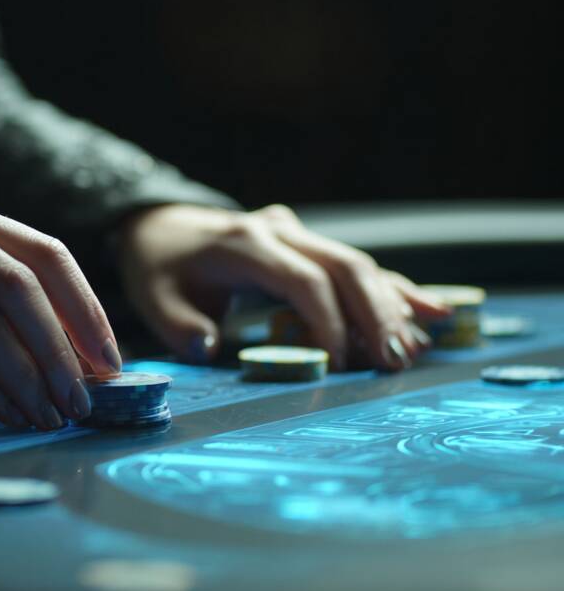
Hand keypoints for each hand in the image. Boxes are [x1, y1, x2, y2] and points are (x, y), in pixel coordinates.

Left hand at [116, 203, 450, 370]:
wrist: (161, 225)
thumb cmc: (160, 267)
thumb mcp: (153, 297)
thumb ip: (178, 326)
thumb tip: (207, 348)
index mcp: (244, 243)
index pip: (301, 279)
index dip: (326, 322)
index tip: (337, 365)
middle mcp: (279, 230)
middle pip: (343, 266)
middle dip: (375, 313)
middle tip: (395, 361)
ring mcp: (299, 234)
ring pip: (358, 265)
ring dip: (391, 306)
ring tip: (413, 351)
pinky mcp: (310, 245)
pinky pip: (358, 268)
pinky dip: (395, 290)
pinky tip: (437, 312)